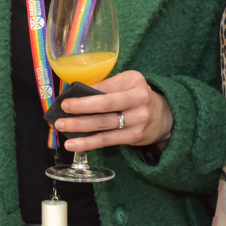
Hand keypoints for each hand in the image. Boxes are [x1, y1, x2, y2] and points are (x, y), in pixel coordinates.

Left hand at [54, 70, 172, 151]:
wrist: (163, 117)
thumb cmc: (136, 97)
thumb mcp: (127, 84)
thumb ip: (106, 86)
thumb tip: (75, 93)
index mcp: (134, 80)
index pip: (105, 86)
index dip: (84, 93)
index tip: (66, 97)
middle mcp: (138, 99)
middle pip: (105, 104)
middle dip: (80, 108)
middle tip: (62, 110)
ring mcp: (138, 119)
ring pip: (103, 124)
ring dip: (80, 127)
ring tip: (62, 127)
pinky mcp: (134, 136)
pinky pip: (107, 140)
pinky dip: (89, 143)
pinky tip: (74, 145)